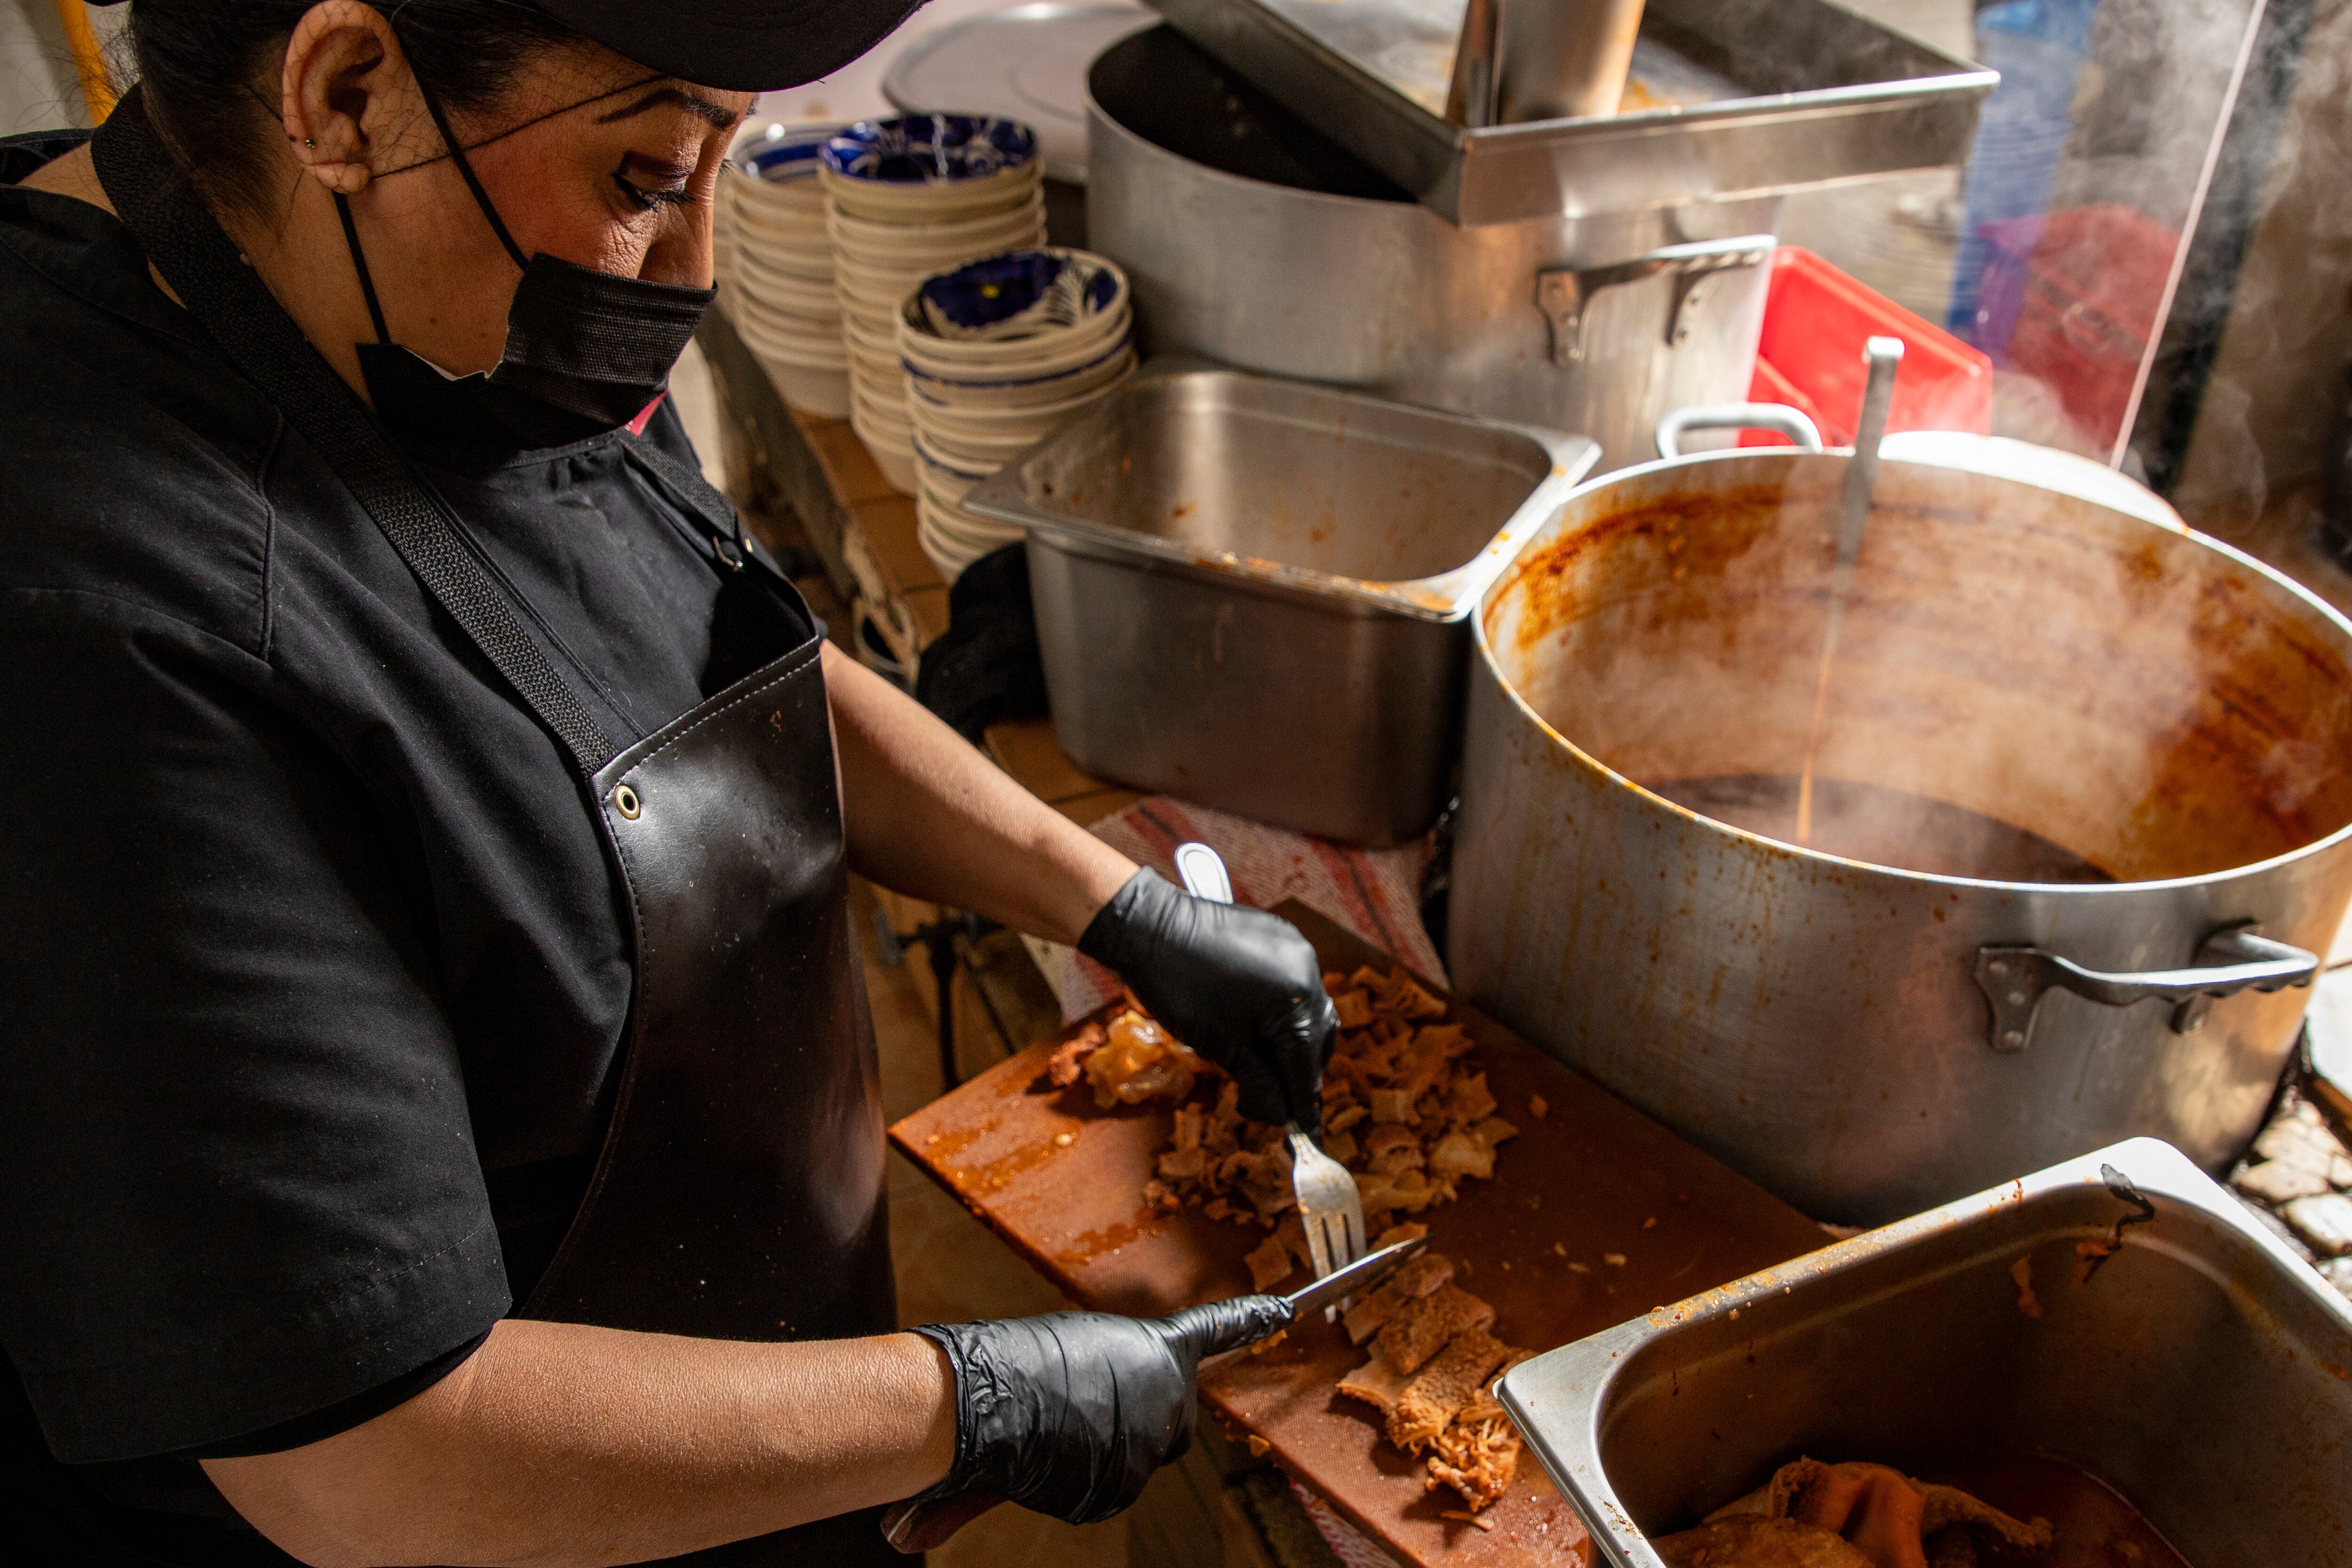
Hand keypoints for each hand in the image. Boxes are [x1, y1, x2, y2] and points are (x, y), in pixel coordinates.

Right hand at [908, 1297, 1289, 1523]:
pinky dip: (1075, 1482)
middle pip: (1174, 1426)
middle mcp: (1167, 1398)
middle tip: (1089, 1410)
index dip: (1251, 1322)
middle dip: (1143, 1424)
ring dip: (1096, 1455)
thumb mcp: (1071, 1351)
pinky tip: (1046, 1458)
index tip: (1284, 1311)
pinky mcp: (1118, 1489)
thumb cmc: (1014, 1364)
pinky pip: (1101, 1493)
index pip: (1218, 1331)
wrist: (987, 1401)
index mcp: (1157, 1351)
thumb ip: (1099, 1379)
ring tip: (1051, 1429)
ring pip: (1131, 1465)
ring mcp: (1147, 1447)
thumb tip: (1104, 1402)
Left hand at [1077, 869, 1337, 1129]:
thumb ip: (1262, 1085)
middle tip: (1274, 1102)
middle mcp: (1308, 970)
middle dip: (1297, 1073)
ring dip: (1291, 1043)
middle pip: (1315, 1040)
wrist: (1147, 926)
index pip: (1306, 1066)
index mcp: (1297, 999)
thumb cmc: (1180, 989)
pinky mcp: (1280, 937)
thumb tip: (1284, 1118)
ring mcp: (1296, 949)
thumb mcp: (1223, 1048)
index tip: (1305, 1137)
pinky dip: (1281, 1012)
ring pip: (1307, 1011)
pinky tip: (1256, 1026)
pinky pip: (1293, 984)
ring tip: (1262, 1065)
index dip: (1302, 1105)